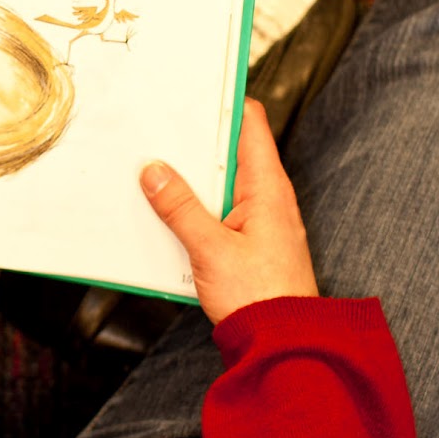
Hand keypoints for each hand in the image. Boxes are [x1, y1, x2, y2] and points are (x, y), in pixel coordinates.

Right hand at [141, 98, 318, 324]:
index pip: (251, 123)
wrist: (284, 346)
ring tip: (154, 169)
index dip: (223, 102)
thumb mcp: (209, 248)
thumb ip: (179, 207)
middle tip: (158, 130)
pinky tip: (169, 215)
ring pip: (223, 184)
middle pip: (231, 151)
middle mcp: (269, 197)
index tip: (191, 91)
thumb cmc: (259, 298)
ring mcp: (262, 221)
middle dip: (195, 142)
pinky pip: (221, 212)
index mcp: (267, 186)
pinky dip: (198, 207)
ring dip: (193, 179)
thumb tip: (154, 170)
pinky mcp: (252, 243)